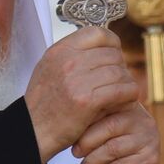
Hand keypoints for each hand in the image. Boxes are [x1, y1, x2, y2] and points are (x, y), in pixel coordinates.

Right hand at [25, 27, 137, 162]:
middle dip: (120, 67)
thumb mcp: (49, 68)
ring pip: (119, 72)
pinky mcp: (88, 101)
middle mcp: (68, 61)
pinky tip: (127, 100)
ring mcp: (78, 81)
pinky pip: (122, 90)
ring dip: (126, 82)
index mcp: (60, 50)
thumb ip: (72, 55)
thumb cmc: (44, 102)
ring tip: (123, 92)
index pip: (97, 33)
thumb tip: (102, 45)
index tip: (114, 55)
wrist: (33, 131)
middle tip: (118, 80)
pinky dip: (129, 95)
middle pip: (112, 54)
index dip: (112, 43)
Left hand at [72, 102, 163, 163]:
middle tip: (75, 153)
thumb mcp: (105, 135)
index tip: (71, 131)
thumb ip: (94, 122)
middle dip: (86, 141)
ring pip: (112, 149)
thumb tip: (70, 117)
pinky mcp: (148, 162)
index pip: (107, 105)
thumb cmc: (116, 156)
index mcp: (132, 108)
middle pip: (109, 126)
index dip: (86, 118)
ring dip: (91, 162)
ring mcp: (149, 142)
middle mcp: (144, 122)